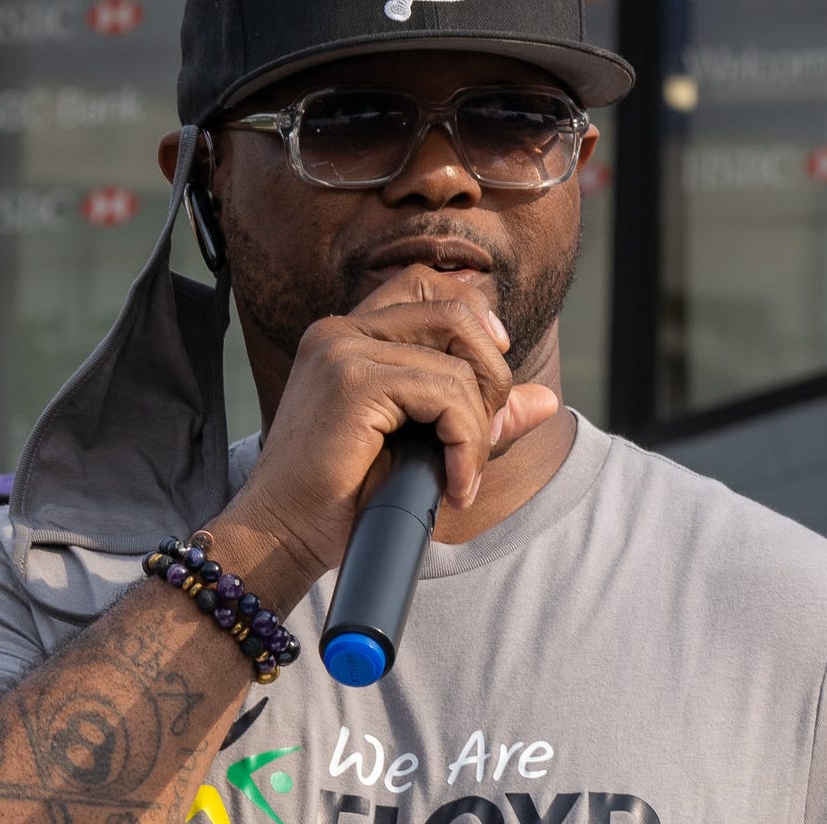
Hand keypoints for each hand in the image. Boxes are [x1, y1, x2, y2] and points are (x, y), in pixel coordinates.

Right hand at [204, 269, 556, 605]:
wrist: (279, 539)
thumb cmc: (340, 498)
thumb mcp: (421, 445)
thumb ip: (478, 415)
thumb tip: (547, 399)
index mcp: (346, 334)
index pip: (427, 286)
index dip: (475, 317)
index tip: (492, 375)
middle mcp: (340, 330)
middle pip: (454, 311)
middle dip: (491, 374)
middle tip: (482, 439)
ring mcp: (343, 350)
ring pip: (457, 365)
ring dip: (478, 426)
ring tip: (462, 475)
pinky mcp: (353, 383)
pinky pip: (447, 397)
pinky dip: (466, 444)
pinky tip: (454, 487)